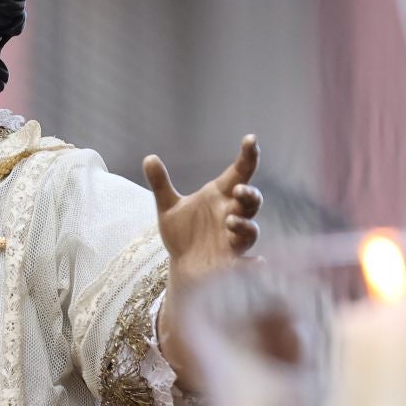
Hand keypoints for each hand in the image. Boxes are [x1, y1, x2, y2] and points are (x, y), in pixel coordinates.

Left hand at [144, 134, 262, 278]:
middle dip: (249, 194)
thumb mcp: (169, 208)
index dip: (248, 156)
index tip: (250, 139)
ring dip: (243, 225)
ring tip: (229, 222)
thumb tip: (148, 158)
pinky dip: (254, 263)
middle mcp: (232, 214)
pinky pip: (249, 263)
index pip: (240, 172)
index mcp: (220, 196)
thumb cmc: (183, 234)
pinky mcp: (233, 261)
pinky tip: (257, 262)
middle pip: (251, 201)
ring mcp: (235, 239)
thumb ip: (161, 184)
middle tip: (238, 189)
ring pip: (250, 230)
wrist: (184, 266)